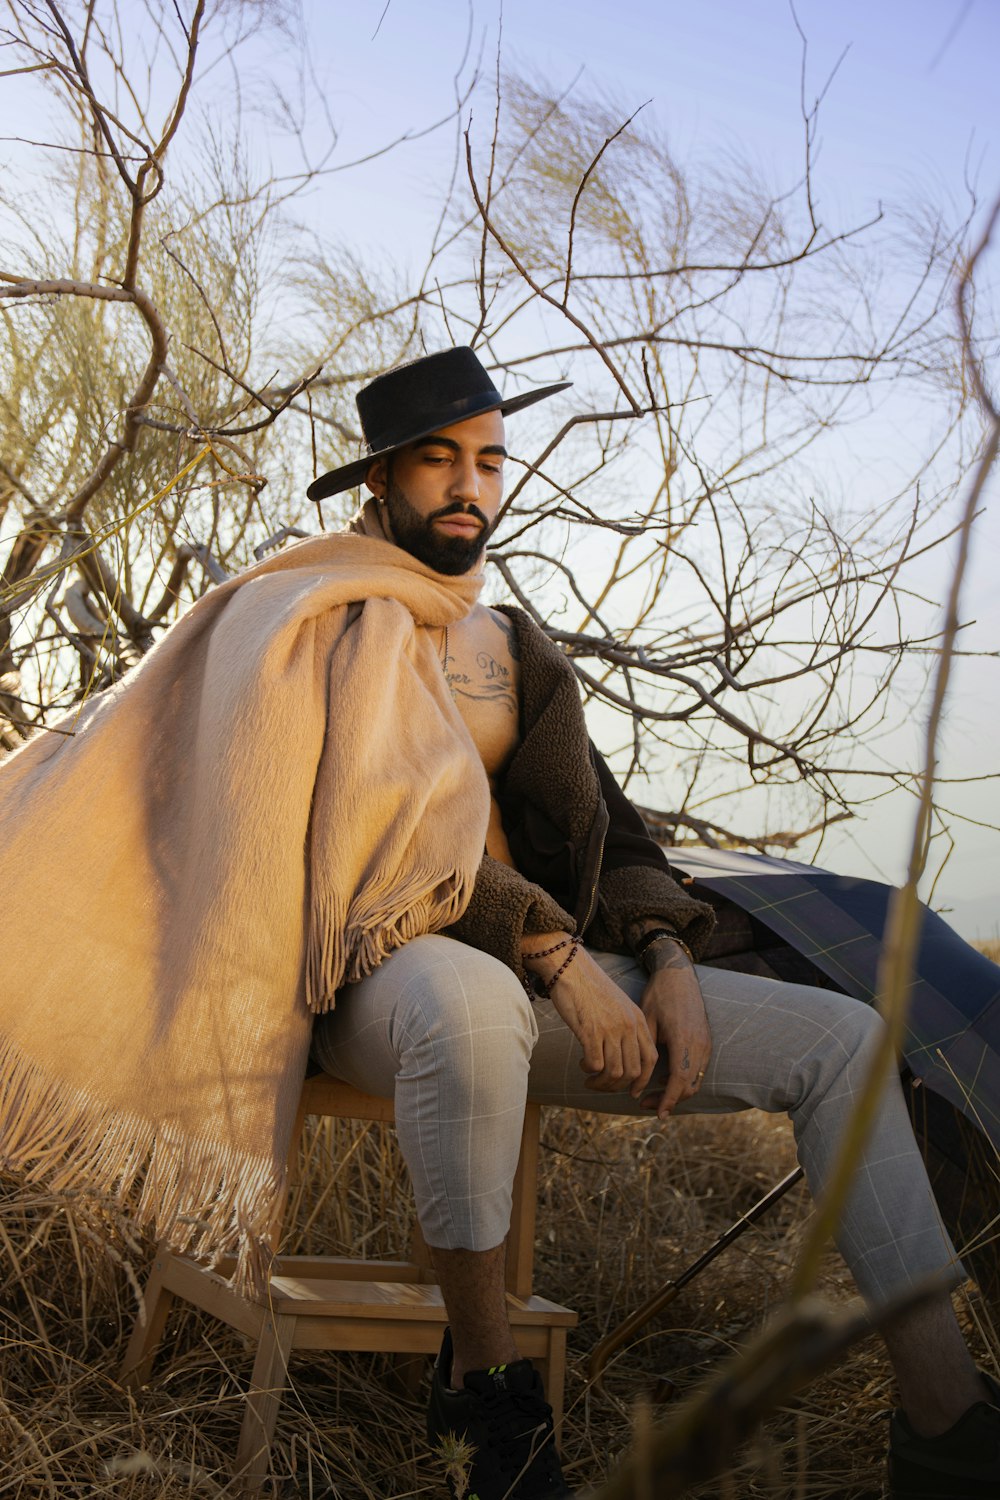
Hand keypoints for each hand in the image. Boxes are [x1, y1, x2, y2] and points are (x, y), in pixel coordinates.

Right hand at [524, 936, 657, 1096]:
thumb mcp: (618, 1006)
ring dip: (601, 1083)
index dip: (642, 1080)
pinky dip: (589, 1071)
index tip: (631, 1090)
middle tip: (601, 1084)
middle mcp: (628, 1026)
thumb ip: (625, 1028)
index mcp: (638, 1020)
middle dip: (617, 1086)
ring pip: (615, 1073)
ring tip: (590, 1078)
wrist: (570, 968)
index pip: (651, 1059)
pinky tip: (582, 1063)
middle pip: (633, 1071)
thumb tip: (622, 1057)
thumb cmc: (590, 987)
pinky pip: (596, 1065)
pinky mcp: (591, 1031)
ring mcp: (611, 1029)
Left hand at [639, 940, 711, 1119]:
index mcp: (684, 1040)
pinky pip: (697, 1069)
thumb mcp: (646, 1022)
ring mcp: (705, 1043)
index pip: (679, 1080)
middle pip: (690, 1086)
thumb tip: (636, 1078)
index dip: (668, 1100)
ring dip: (677, 1092)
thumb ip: (646, 1050)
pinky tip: (663, 1079)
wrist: (679, 974)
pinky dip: (683, 1080)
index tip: (657, 1114)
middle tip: (644, 1103)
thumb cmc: (659, 995)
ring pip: (695, 1080)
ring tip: (652, 1094)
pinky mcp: (705, 1041)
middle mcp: (699, 1044)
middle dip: (670, 1101)